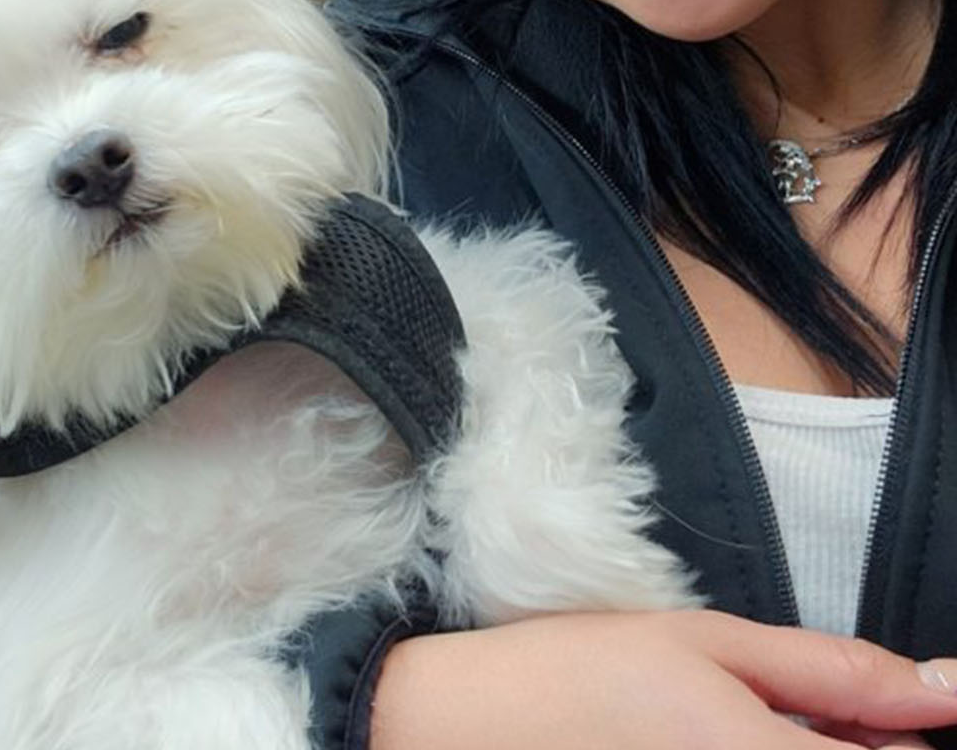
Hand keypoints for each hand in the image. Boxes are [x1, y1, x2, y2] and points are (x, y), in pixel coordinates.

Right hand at [370, 610, 956, 749]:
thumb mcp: (708, 643)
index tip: (924, 698)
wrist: (474, 728)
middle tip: (822, 710)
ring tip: (773, 725)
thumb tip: (939, 687)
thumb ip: (832, 674)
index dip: (912, 728)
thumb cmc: (583, 671)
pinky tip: (739, 742)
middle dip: (864, 744)